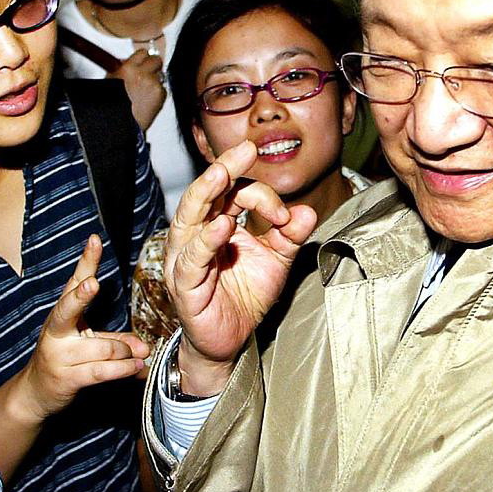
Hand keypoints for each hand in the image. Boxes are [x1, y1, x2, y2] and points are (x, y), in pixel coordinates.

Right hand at [20, 235, 149, 419]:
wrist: (35, 392)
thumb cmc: (65, 358)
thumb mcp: (87, 341)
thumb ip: (116, 340)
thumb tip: (144, 347)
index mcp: (62, 314)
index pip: (74, 281)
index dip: (86, 260)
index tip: (95, 240)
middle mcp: (56, 330)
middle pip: (68, 307)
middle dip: (80, 294)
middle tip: (92, 284)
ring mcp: (59, 354)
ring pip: (102, 346)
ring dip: (125, 351)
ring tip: (138, 354)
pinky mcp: (66, 377)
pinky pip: (101, 370)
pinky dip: (123, 369)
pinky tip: (136, 367)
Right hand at [108, 48, 165, 129]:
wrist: (119, 124)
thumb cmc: (112, 105)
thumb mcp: (110, 81)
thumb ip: (122, 68)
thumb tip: (128, 61)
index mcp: (127, 69)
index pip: (142, 52)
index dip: (142, 58)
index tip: (142, 61)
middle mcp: (142, 74)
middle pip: (156, 60)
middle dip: (153, 65)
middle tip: (148, 73)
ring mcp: (153, 85)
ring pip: (161, 75)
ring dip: (155, 81)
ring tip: (144, 92)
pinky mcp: (160, 95)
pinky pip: (163, 89)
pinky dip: (157, 94)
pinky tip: (147, 101)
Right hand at [165, 141, 316, 395]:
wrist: (231, 342)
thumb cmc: (245, 296)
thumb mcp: (276, 261)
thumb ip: (289, 236)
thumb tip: (307, 211)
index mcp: (216, 222)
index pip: (233, 193)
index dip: (261, 196)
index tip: (284, 214)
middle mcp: (196, 234)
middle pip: (205, 194)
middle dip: (224, 168)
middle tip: (244, 149)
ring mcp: (186, 257)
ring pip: (189, 218)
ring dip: (206, 193)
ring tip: (222, 173)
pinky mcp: (184, 285)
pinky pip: (192, 259)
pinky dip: (206, 242)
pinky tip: (221, 228)